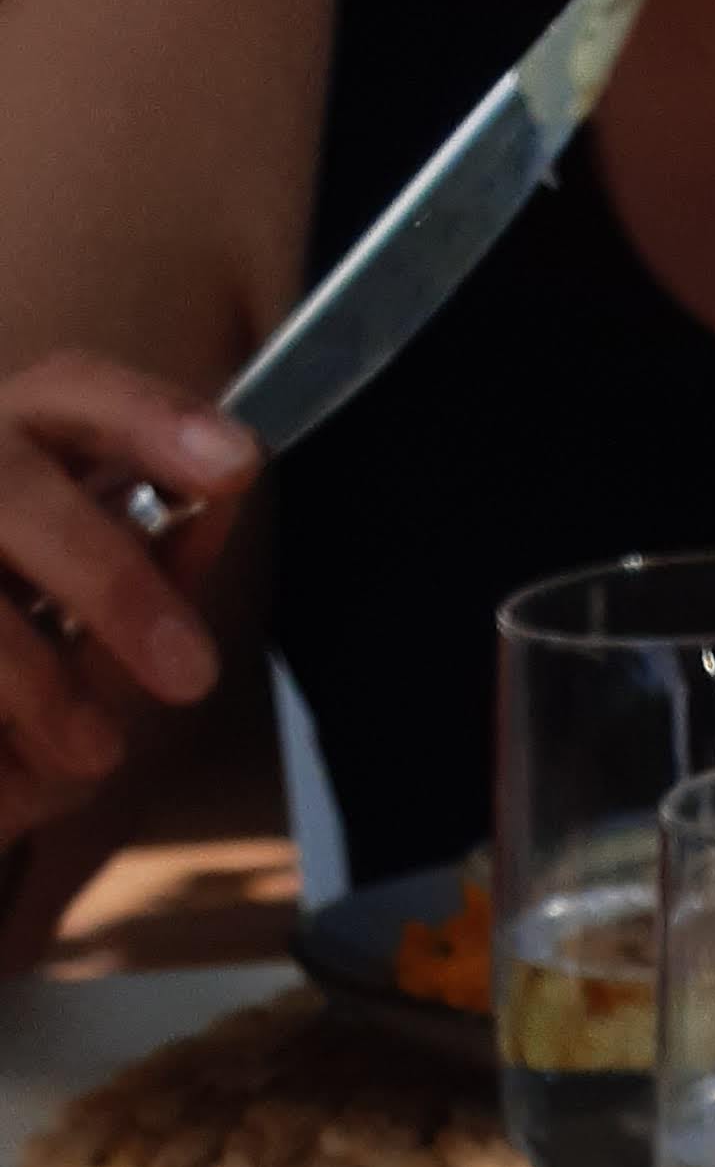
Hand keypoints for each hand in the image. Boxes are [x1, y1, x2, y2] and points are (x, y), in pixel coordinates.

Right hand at [0, 354, 258, 849]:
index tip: (238, 463)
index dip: (152, 418)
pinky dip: (0, 737)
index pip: (73, 395)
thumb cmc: (24, 688)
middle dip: (111, 581)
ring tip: (92, 753)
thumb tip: (217, 507)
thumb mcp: (99, 638)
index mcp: (13, 448)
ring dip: (39, 680)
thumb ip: (155, 571)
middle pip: (16, 489)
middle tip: (192, 674)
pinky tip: (8, 770)